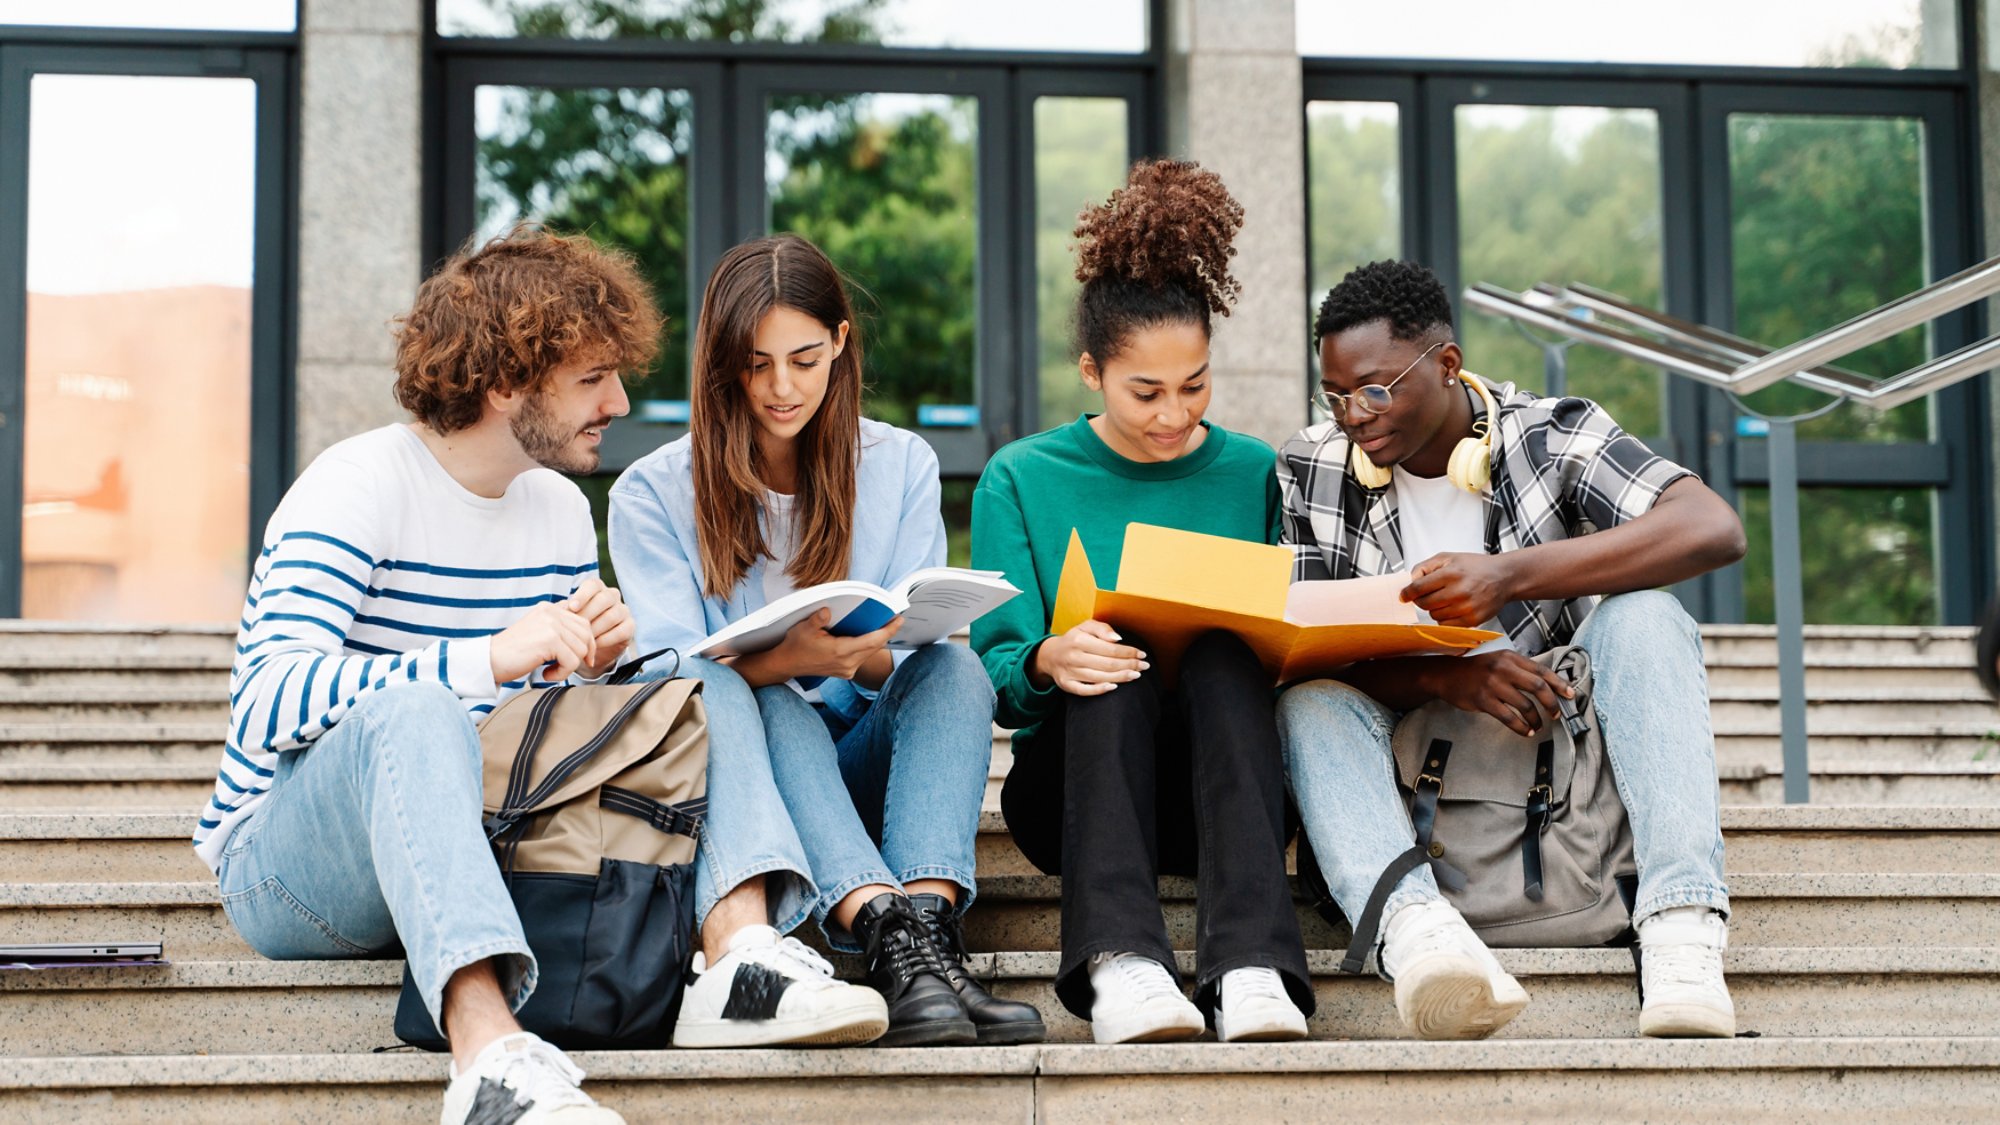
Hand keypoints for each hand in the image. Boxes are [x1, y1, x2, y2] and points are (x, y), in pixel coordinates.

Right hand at [491, 602, 595, 683]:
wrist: (489, 661)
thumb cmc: (513, 652)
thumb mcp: (538, 632)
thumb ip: (558, 629)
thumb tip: (587, 640)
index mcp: (549, 608)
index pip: (582, 622)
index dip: (587, 642)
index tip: (581, 658)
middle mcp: (551, 612)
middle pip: (586, 634)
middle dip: (582, 655)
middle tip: (567, 668)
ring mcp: (551, 624)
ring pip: (581, 649)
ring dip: (569, 666)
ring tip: (551, 671)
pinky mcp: (549, 640)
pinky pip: (572, 661)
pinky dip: (562, 674)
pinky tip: (546, 675)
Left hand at [567, 578, 633, 677]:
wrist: (591, 647)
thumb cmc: (576, 626)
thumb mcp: (568, 617)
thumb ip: (564, 610)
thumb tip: (557, 608)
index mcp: (597, 588)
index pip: (593, 585)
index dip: (583, 595)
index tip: (572, 608)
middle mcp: (612, 596)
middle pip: (604, 598)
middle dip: (588, 613)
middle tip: (575, 627)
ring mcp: (623, 610)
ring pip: (613, 615)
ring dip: (596, 628)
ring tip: (583, 639)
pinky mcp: (630, 626)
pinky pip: (621, 630)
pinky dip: (607, 639)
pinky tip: (595, 645)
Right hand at [766, 608, 902, 681]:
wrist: (788, 664)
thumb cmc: (796, 645)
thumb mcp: (804, 628)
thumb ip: (817, 619)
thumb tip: (828, 611)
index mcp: (840, 652)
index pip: (872, 641)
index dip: (888, 631)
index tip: (898, 620)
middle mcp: (847, 663)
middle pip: (874, 647)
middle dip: (887, 633)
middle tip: (896, 618)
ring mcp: (847, 670)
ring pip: (869, 653)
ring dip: (878, 640)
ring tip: (887, 625)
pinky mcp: (845, 672)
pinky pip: (863, 657)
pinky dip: (869, 646)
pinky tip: (871, 636)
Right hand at [1032, 621, 1148, 696]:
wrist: (1050, 655)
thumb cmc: (1074, 640)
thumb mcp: (1085, 626)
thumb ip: (1102, 628)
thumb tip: (1118, 639)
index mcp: (1079, 640)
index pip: (1110, 648)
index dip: (1129, 652)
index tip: (1142, 654)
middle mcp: (1074, 656)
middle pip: (1108, 664)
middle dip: (1129, 665)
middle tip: (1144, 666)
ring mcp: (1069, 672)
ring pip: (1100, 677)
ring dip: (1121, 677)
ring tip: (1135, 675)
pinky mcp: (1066, 685)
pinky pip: (1084, 690)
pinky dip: (1100, 690)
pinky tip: (1114, 687)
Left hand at [1403, 552, 1516, 627]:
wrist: (1504, 577)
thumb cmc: (1475, 566)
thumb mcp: (1448, 558)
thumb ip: (1425, 567)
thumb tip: (1409, 581)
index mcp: (1451, 573)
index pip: (1419, 587)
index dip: (1407, 592)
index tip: (1404, 595)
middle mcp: (1459, 591)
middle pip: (1425, 603)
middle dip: (1421, 600)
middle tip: (1426, 595)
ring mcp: (1466, 607)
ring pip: (1434, 616)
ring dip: (1434, 609)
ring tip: (1445, 599)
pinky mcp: (1473, 620)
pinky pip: (1447, 625)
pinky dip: (1445, 619)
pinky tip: (1452, 608)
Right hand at [1428, 651, 1574, 736]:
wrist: (1446, 674)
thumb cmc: (1477, 669)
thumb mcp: (1499, 661)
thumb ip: (1520, 669)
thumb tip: (1547, 685)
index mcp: (1511, 658)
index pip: (1542, 670)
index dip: (1559, 684)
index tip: (1570, 695)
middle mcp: (1503, 669)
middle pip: (1538, 687)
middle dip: (1552, 704)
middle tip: (1557, 714)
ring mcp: (1493, 685)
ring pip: (1525, 705)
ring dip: (1536, 719)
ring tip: (1538, 726)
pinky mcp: (1484, 700)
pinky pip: (1508, 717)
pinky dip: (1520, 727)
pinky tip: (1525, 731)